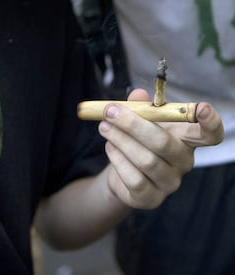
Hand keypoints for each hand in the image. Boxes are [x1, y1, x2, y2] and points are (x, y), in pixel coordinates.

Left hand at [97, 89, 223, 208]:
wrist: (121, 174)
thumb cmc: (136, 142)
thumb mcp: (139, 121)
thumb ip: (140, 106)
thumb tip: (137, 94)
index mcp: (186, 140)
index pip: (209, 135)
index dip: (211, 123)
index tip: (201, 107)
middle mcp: (183, 162)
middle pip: (163, 143)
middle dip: (133, 125)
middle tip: (110, 112)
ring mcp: (169, 183)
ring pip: (146, 160)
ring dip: (120, 140)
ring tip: (104, 127)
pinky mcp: (151, 198)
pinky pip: (134, 178)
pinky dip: (118, 159)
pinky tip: (109, 147)